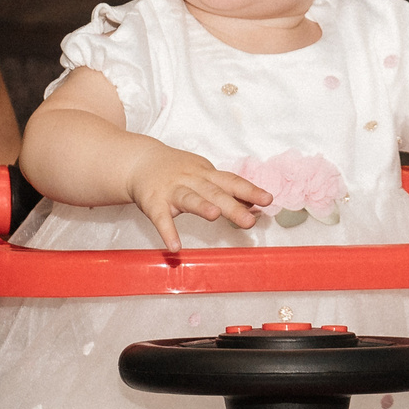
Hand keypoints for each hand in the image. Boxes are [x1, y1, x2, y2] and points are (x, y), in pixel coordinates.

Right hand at [130, 145, 269, 250]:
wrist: (140, 162)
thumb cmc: (178, 171)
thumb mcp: (205, 175)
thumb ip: (228, 189)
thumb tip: (256, 203)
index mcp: (207, 174)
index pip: (232, 181)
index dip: (250, 190)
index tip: (268, 199)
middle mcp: (192, 180)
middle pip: (214, 192)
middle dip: (232, 206)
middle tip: (249, 221)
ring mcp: (172, 190)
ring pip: (189, 198)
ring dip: (201, 206)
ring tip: (214, 216)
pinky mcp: (153, 202)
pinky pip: (160, 218)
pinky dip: (167, 232)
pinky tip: (175, 247)